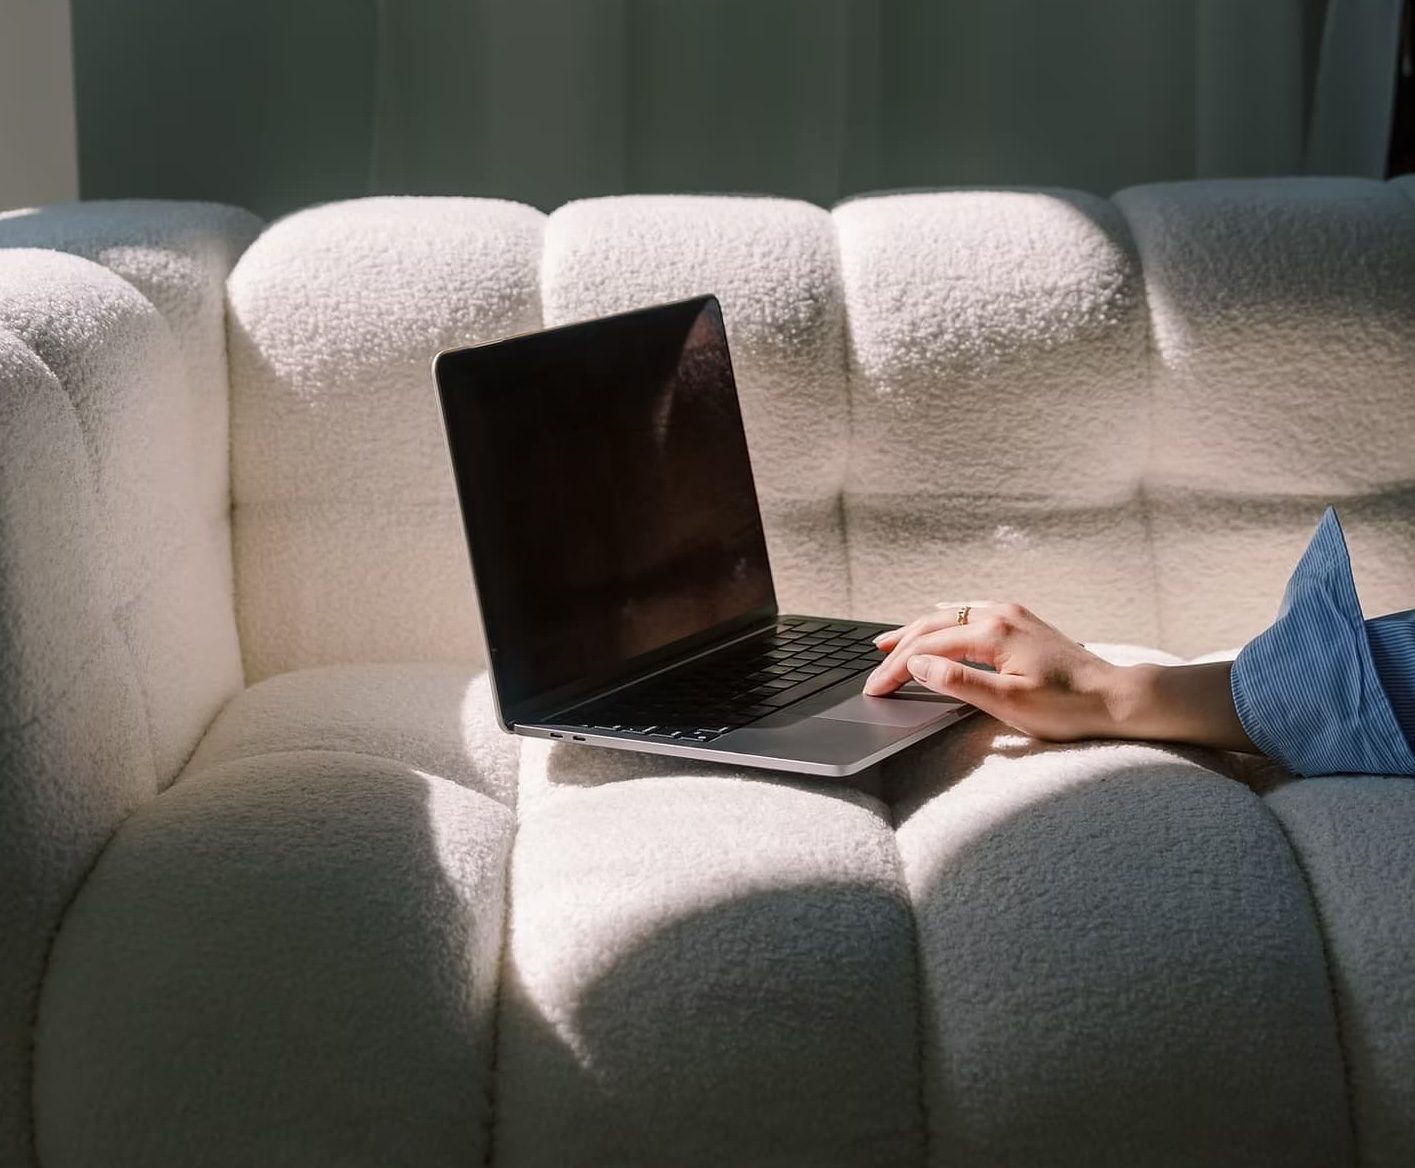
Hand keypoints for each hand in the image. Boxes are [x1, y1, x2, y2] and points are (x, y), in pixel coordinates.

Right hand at [863, 602, 1121, 741]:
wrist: (1117, 699)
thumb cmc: (1067, 707)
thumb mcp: (1008, 702)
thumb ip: (958, 681)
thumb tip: (918, 665)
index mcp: (993, 633)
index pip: (928, 648)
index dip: (896, 669)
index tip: (875, 689)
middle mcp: (1000, 615)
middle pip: (934, 627)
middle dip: (900, 648)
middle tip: (874, 668)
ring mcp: (1013, 615)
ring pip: (950, 617)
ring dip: (918, 631)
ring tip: (890, 643)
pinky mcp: (1024, 623)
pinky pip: (971, 614)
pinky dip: (945, 623)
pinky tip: (938, 624)